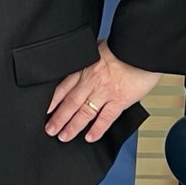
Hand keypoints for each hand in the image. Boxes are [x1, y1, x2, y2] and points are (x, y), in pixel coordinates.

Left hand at [45, 39, 159, 143]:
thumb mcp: (98, 48)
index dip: (53, 100)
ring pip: (84, 112)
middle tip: (49, 130)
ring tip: (64, 137)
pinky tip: (89, 137)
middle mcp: (91, 81)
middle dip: (58, 118)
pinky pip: (106, 117)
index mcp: (85, 68)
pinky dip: (97, 129)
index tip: (45, 110)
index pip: (64, 87)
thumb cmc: (122, 47)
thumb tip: (84, 59)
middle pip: (70, 102)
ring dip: (72, 126)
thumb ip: (89, 58)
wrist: (140, 48)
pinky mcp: (120, 100)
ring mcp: (105, 91)